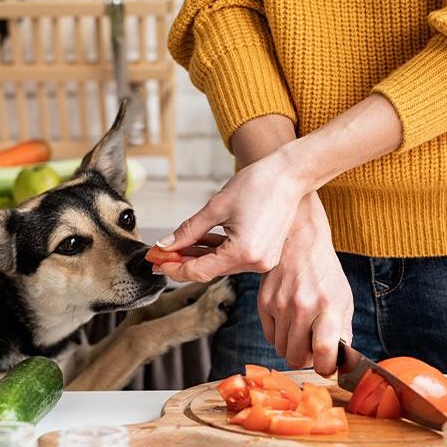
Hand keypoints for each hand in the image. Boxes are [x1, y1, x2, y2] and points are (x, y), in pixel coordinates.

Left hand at [157, 150, 310, 282]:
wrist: (290, 175)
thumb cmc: (258, 184)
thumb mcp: (216, 207)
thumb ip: (188, 231)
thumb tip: (165, 245)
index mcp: (243, 252)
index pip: (200, 271)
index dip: (174, 268)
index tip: (156, 262)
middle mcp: (256, 262)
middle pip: (210, 270)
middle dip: (183, 262)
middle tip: (160, 255)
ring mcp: (263, 260)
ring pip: (221, 265)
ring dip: (198, 256)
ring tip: (176, 247)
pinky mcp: (266, 254)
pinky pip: (234, 258)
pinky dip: (216, 251)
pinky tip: (198, 243)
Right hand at [258, 193, 352, 375]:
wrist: (299, 241)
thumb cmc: (325, 272)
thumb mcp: (343, 298)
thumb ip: (343, 331)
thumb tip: (339, 361)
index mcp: (328, 307)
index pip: (324, 352)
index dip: (326, 367)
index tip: (327, 366)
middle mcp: (302, 307)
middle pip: (297, 358)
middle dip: (306, 359)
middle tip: (313, 347)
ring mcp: (280, 305)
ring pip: (282, 350)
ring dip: (292, 347)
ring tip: (302, 330)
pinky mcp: (263, 302)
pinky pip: (270, 336)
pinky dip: (280, 335)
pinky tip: (289, 320)